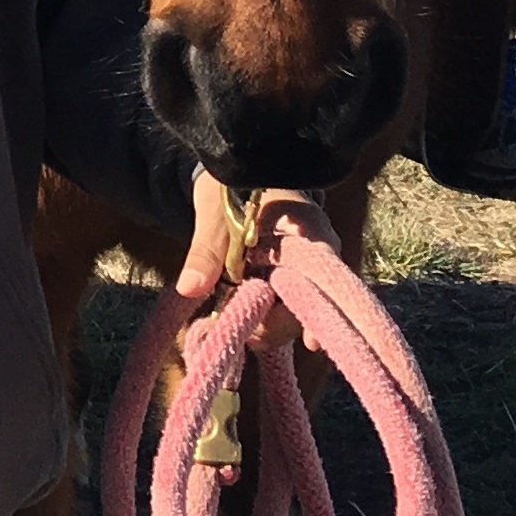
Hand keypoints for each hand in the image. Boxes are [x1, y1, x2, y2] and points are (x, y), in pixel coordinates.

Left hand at [176, 169, 337, 349]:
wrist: (237, 172)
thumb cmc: (232, 184)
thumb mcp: (214, 211)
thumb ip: (206, 249)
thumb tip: (189, 288)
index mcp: (310, 230)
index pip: (325, 279)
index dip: (319, 313)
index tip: (309, 343)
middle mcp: (319, 255)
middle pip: (310, 306)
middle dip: (275, 323)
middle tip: (241, 327)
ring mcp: (307, 272)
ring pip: (296, 314)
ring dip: (266, 324)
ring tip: (232, 316)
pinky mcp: (291, 282)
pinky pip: (284, 310)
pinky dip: (263, 319)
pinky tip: (241, 324)